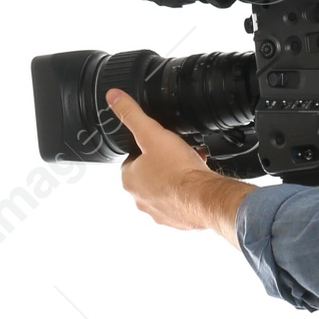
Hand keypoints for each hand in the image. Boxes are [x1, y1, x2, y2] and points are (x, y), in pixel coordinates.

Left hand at [105, 89, 250, 242]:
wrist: (204, 198)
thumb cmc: (178, 171)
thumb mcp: (151, 133)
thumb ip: (132, 114)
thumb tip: (113, 97)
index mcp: (129, 180)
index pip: (131, 160)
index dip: (145, 149)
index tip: (157, 145)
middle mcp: (140, 200)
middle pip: (148, 175)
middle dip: (162, 165)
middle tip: (176, 155)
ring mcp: (159, 212)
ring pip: (165, 190)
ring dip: (175, 180)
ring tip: (189, 168)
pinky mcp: (178, 221)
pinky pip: (180, 204)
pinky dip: (186, 194)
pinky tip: (196, 184)